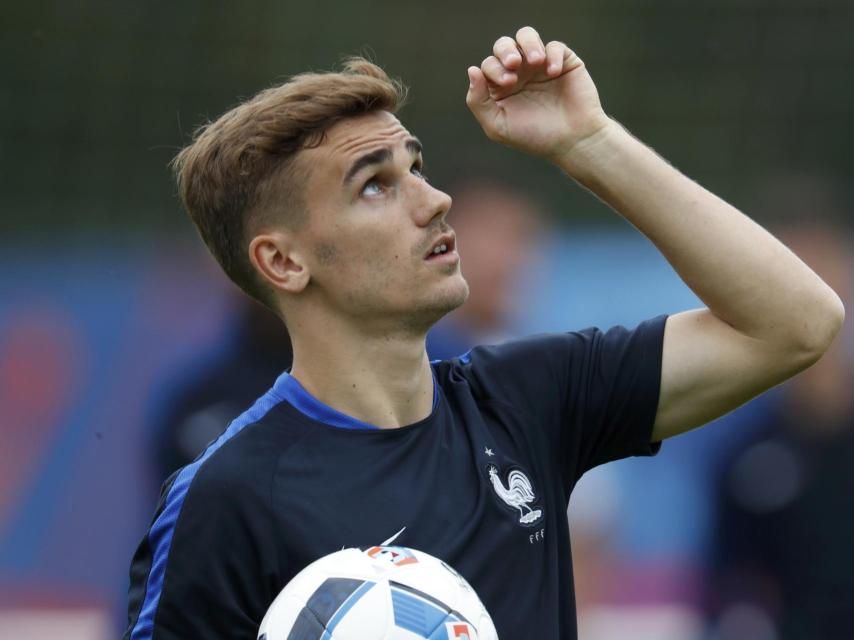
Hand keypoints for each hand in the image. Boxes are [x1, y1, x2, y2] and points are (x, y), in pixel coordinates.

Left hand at [465, 26, 610, 162]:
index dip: (493, 68)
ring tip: (535, 60)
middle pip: (503, 46)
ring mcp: (540, 66)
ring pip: (526, 36)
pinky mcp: (563, 62)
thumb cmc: (534, 137)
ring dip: (527, 43)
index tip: (508, 83)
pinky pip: (555, 46)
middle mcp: (518, 73)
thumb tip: (472, 70)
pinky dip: (552, 55)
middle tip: (513, 65)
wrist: (572, 142)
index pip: (488, 65)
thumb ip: (478, 101)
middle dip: (505, 51)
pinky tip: (553, 73)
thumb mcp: (498, 126)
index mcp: (500, 87)